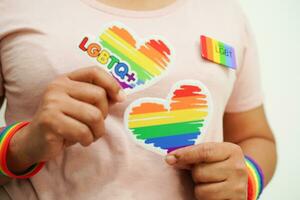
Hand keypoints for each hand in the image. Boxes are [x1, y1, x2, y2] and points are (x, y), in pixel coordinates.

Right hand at [7, 67, 124, 172]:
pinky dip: (87, 140)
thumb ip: (98, 98)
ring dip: (97, 131)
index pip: (95, 72)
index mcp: (66, 79)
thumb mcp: (80, 106)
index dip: (112, 84)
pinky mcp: (50, 122)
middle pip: (99, 96)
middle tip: (95, 125)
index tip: (120, 98)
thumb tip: (120, 95)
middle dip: (104, 114)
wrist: (34, 141)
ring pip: (94, 116)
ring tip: (89, 135)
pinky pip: (83, 131)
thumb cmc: (63, 122)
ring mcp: (52, 104)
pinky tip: (79, 140)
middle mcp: (58, 87)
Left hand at [165, 142, 247, 199]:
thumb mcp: (210, 153)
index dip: (185, 155)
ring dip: (200, 189)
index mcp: (231, 151)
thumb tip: (170, 159)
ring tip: (209, 184)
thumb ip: (192, 154)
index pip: (204, 151)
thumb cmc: (218, 164)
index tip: (169, 159)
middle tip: (204, 173)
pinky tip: (213, 193)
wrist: (241, 179)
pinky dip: (206, 199)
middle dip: (195, 174)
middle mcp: (238, 168)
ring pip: (202, 191)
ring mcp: (238, 187)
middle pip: (200, 172)